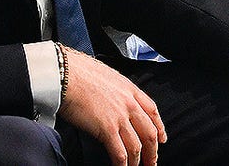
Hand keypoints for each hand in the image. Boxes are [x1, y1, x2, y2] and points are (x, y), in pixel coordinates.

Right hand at [58, 47, 165, 165]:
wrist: (66, 73)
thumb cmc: (80, 73)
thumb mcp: (108, 76)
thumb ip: (116, 91)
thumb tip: (113, 100)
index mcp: (131, 90)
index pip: (153, 111)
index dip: (159, 128)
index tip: (162, 138)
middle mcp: (130, 104)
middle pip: (149, 132)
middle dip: (153, 151)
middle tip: (152, 162)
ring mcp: (120, 117)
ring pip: (136, 146)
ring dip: (138, 161)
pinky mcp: (107, 129)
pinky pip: (120, 152)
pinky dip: (122, 164)